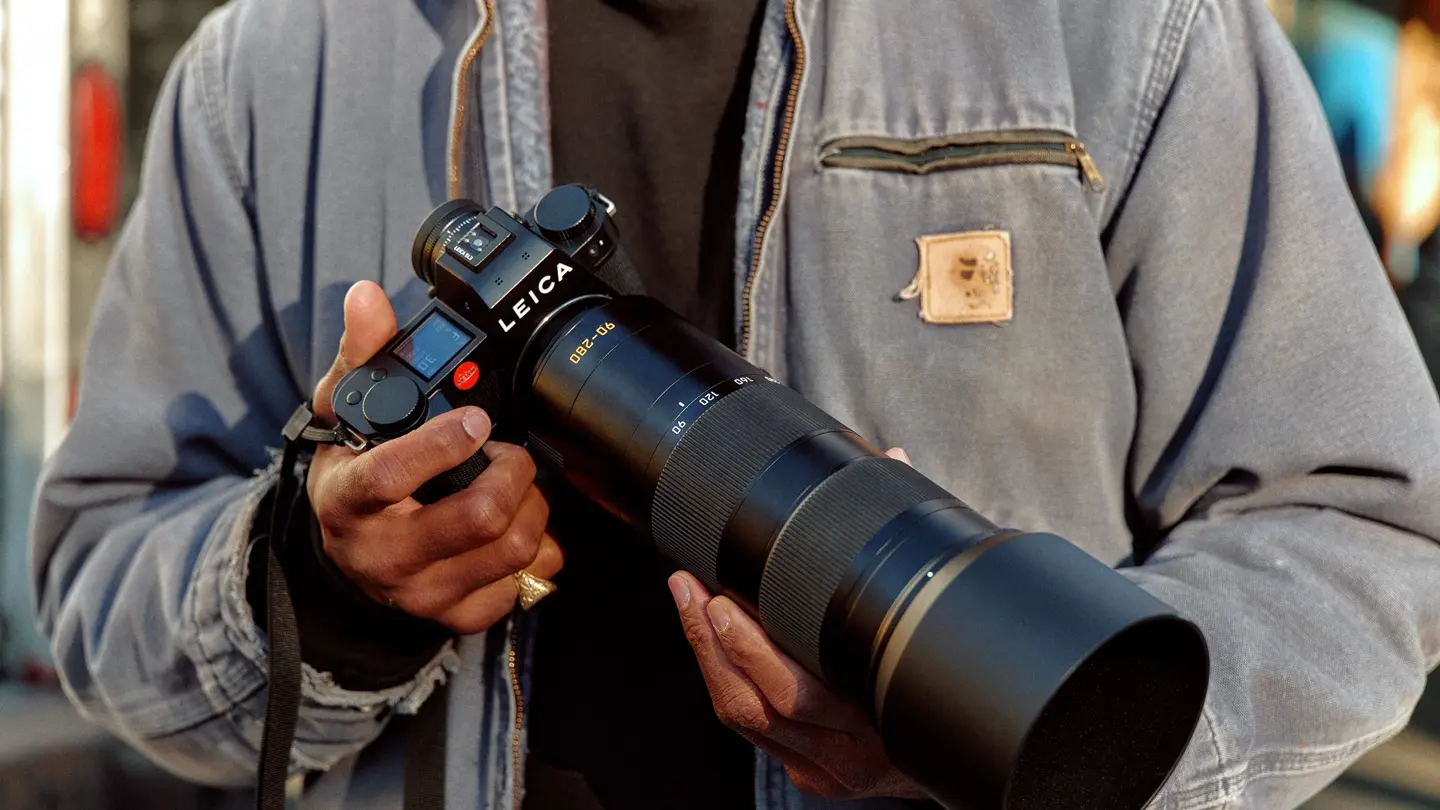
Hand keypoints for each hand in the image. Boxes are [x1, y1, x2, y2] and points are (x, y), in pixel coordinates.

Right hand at [306, 281, 562, 633]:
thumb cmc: (354, 472)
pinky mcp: (452, 617)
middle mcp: (382, 554)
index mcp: (349, 499)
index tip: (477, 420)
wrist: (349, 553)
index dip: (444, 445)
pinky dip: (536, 554)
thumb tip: (366, 296)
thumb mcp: (343, 411)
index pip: (393, 476)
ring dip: (533, 509)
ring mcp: (419, 593)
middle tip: (511, 454)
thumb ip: (362, 352)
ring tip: (519, 487)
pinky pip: (519, 588)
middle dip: (514, 474)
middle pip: (477, 517)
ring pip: (511, 550)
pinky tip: (519, 528)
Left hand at [670, 450, 926, 799]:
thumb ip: (911, 541)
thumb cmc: (940, 671)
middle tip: (694, 589)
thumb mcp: (932, 613)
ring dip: (708, 655)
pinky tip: (707, 633)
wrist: (965, 756)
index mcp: (884, 719)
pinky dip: (721, 674)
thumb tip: (893, 459)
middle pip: (761, 704)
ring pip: (744, 716)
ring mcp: (822, 766)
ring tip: (688, 598)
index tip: (724, 596)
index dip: (754, 649)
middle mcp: (850, 754)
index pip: (803, 692)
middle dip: (717, 644)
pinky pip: (747, 725)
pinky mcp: (805, 770)